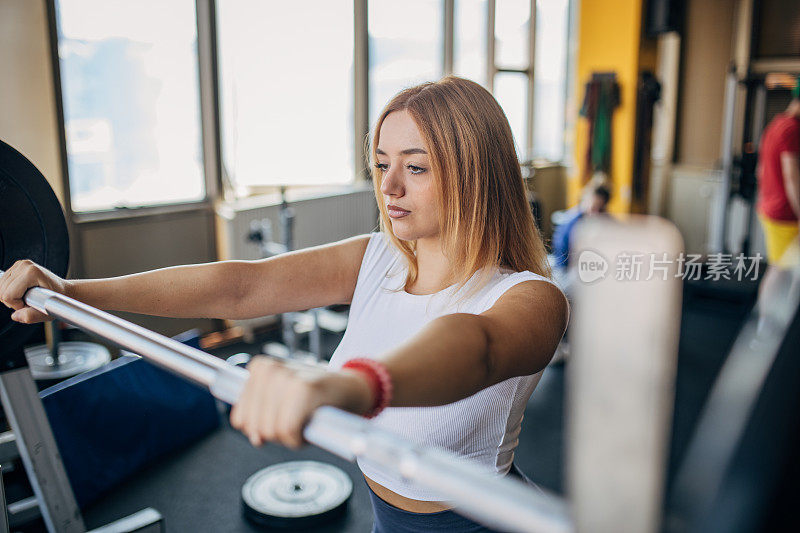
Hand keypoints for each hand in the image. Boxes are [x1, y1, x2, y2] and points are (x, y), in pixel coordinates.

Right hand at [0, 260, 67, 323]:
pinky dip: (9, 290)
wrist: (64, 290)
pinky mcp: (17, 266)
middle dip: (13, 301)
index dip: (16, 305)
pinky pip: (2, 283)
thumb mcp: (47, 312)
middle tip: (28, 301)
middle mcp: (25, 265)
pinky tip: (22, 291)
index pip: (8, 295)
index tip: (31, 304)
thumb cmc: (57, 300)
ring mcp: (20, 264)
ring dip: (11, 296)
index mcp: (32, 273)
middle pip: (2, 290)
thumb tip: (15, 316)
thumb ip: (31, 316)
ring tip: (26, 296)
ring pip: (0, 287)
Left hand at [229, 356, 373, 448]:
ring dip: (291, 436)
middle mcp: (270, 369)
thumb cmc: (316, 397)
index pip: (240, 419)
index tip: (285, 415)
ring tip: (307, 417)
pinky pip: (288, 431)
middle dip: (277, 433)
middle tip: (299, 417)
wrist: (352, 387)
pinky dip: (300, 439)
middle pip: (255, 427)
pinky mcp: (304, 389)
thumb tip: (256, 438)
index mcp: (259, 368)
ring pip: (271, 431)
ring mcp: (286, 377)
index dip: (264, 427)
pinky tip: (312, 423)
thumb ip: (259, 416)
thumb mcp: (280, 399)